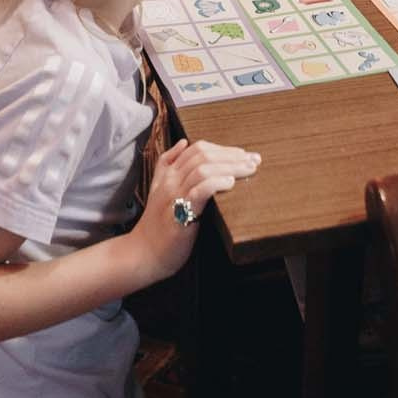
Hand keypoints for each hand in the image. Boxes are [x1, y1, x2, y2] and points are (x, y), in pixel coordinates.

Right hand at [130, 136, 259, 285]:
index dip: (223, 148)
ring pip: (203, 170)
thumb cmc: (157, 225)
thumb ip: (167, 165)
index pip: (197, 149)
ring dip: (230, 167)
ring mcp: (173, 196)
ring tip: (249, 169)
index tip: (244, 154)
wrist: (143, 254)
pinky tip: (230, 183)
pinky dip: (216, 183)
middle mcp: (170, 181)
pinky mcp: (179, 215)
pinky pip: (198, 192)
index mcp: (168, 174)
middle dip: (232, 155)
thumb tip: (183, 143)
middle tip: (254, 159)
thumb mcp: (159, 190)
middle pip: (203, 156)